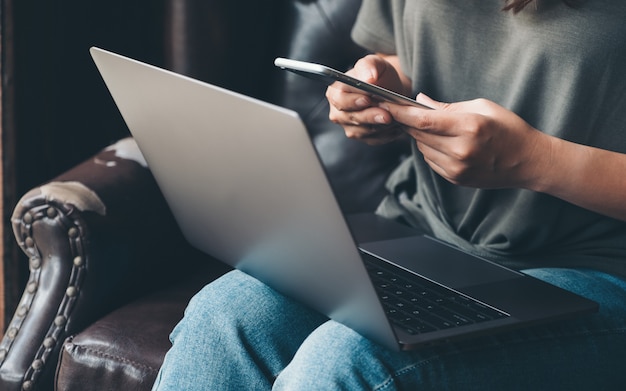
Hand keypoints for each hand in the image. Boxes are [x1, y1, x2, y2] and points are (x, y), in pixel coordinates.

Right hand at [326, 54, 410, 144]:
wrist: (390, 90)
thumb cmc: (379, 76)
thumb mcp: (375, 63)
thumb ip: (369, 66)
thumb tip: (368, 78)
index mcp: (336, 93)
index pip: (339, 99)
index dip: (353, 101)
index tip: (367, 99)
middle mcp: (339, 112)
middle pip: (351, 118)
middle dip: (370, 116)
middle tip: (386, 115)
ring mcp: (350, 127)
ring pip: (363, 131)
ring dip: (380, 126)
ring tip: (395, 119)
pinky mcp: (363, 137)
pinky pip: (374, 139)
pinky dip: (386, 134)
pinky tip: (397, 126)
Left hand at [382, 94, 551, 189]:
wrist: (528, 161)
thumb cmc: (508, 128)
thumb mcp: (482, 107)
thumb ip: (448, 106)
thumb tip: (419, 101)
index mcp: (468, 127)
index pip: (423, 120)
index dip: (400, 112)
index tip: (385, 104)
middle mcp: (460, 151)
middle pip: (418, 134)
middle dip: (406, 121)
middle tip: (398, 109)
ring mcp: (457, 169)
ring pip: (422, 148)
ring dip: (419, 135)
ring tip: (429, 125)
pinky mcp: (455, 179)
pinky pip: (430, 160)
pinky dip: (429, 148)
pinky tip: (440, 141)